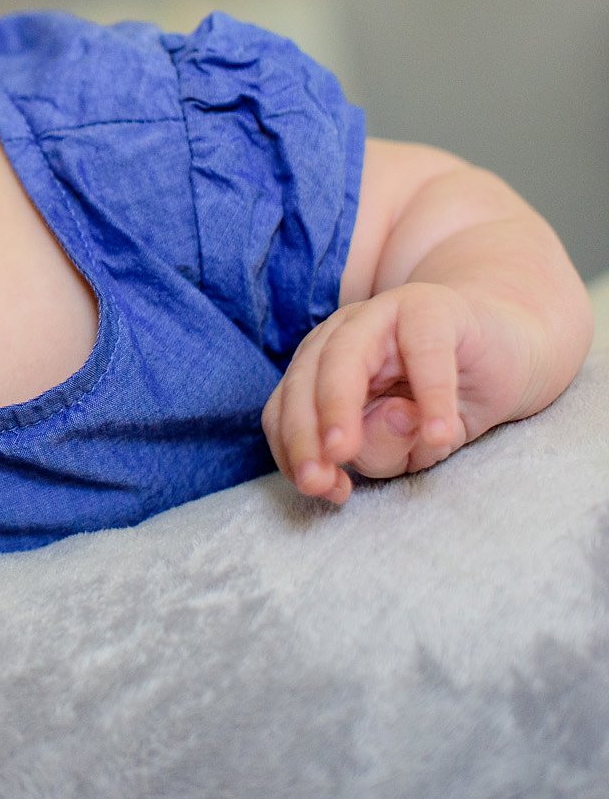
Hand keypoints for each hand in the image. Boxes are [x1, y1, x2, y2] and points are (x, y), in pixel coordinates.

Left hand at [260, 281, 534, 504]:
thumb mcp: (409, 442)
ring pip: (345, 358)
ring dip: (340, 407)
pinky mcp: (434, 309)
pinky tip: (437, 434)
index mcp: (321, 367)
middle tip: (314, 479)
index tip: (317, 489)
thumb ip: (383, 447)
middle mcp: (340, 337)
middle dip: (302, 434)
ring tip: (346, 453)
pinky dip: (430, 396)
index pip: (287, 409)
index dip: (293, 450)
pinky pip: (425, 351)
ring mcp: (381, 316)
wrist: (510, 351)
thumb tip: (372, 433)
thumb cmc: (448, 402)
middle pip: (304, 382)